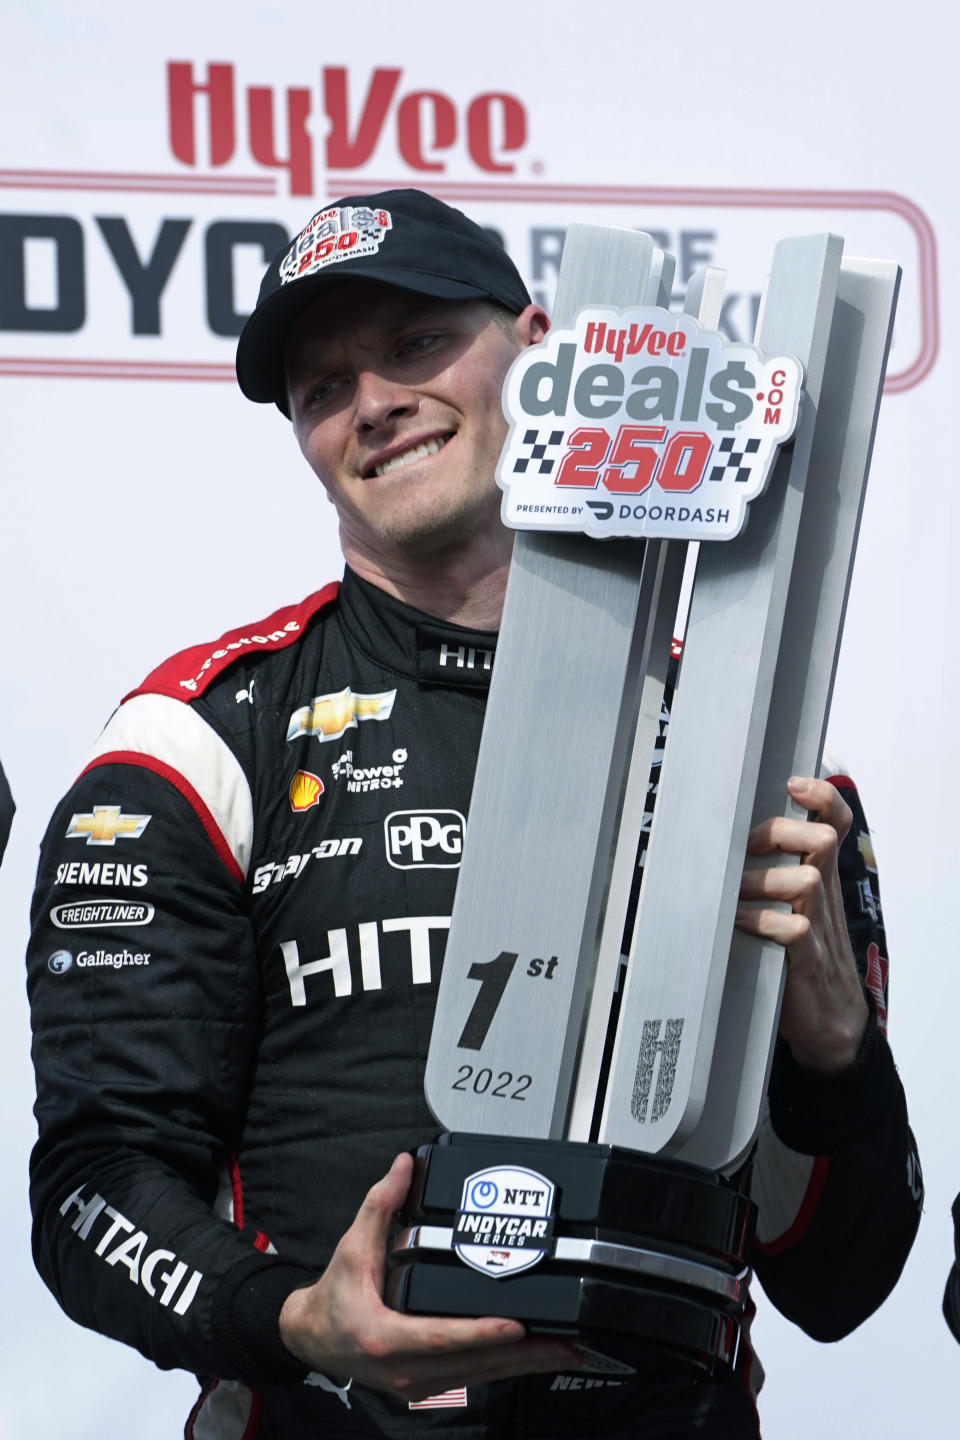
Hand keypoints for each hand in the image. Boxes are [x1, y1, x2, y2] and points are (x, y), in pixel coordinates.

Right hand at [279, 1153, 579, 1401]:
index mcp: (385, 1337)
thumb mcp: (352, 1247)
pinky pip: (474, 1378)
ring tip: (565, 1350)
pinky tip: (533, 1357)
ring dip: (525, 1365)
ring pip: (481, 1376)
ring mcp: (418, 1383)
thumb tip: (404, 1167)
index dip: (481, 1331)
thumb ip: (381, 1204)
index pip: (441, 1337)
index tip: (516, 1325)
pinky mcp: (427, 1386)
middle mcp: (405, 1368)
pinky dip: (507, 1368)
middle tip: (567, 1342)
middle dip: (525, 1353)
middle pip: (474, 1364)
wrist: (313, 1338)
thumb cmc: (332, 1300)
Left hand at [735, 776, 868, 1071]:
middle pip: (820, 841)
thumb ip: (768, 873)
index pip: (835, 824)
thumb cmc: (797, 957)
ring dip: (761, 882)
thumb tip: (713, 843)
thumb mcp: (789, 906)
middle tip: (748, 847)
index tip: (794, 784)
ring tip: (731, 893)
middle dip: (780, 833)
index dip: (821, 798)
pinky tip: (736, 924)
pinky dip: (761, 922)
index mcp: (818, 877)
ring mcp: (818, 926)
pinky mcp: (807, 960)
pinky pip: (793, 930)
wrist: (829, 1021)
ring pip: (805, 881)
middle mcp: (821, 895)